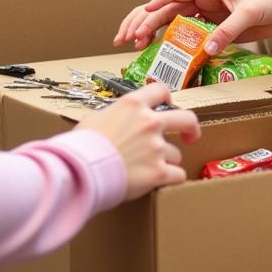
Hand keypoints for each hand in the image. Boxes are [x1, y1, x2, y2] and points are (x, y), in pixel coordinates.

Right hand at [84, 82, 200, 200]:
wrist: (80, 170)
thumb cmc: (81, 145)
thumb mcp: (94, 119)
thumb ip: (112, 116)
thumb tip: (112, 121)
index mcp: (133, 105)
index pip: (160, 89)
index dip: (166, 96)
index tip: (168, 104)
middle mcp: (149, 122)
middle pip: (186, 118)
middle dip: (191, 128)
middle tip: (190, 136)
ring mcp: (157, 147)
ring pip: (176, 154)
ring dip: (167, 161)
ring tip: (149, 169)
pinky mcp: (159, 172)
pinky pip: (178, 176)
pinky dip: (171, 179)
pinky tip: (161, 182)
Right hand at [113, 0, 271, 54]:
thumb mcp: (249, 12)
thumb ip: (227, 31)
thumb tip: (206, 49)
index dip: (153, 6)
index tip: (139, 20)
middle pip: (167, 9)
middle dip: (144, 21)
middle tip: (126, 39)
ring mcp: (210, 14)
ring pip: (175, 23)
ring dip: (156, 34)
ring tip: (138, 47)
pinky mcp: (219, 27)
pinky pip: (193, 36)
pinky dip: (178, 45)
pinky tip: (166, 56)